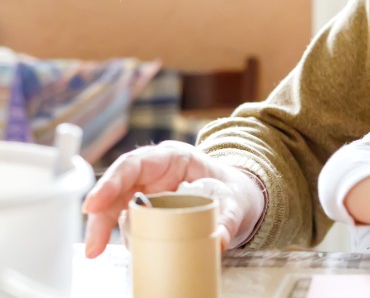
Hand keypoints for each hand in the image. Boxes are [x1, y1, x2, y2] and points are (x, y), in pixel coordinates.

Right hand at [82, 141, 264, 257]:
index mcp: (172, 158)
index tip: (94, 204)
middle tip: (94, 243)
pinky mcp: (147, 210)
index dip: (110, 183)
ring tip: (99, 250)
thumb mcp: (236, 202)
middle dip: (100, 215)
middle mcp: (154, 173)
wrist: (236, 199)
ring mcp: (148, 190)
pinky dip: (122, 236)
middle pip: (117, 188)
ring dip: (104, 228)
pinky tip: (119, 249)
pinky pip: (128, 221)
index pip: (133, 164)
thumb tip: (218, 239)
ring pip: (116, 206)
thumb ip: (229, 218)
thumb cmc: (232, 191)